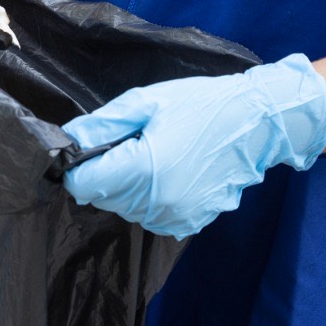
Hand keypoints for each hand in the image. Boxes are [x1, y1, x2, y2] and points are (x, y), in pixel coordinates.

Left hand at [62, 54, 325, 238]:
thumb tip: (69, 139)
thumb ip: (103, 123)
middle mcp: (156, 203)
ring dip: (127, 187)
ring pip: (124, 208)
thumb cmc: (201, 104)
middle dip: (105, 173)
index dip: (78, 166)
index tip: (91, 148)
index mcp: (143, 170)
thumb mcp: (147, 101)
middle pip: (102, 198)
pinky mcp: (189, 224)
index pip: (82, 185)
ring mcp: (174, 217)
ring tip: (155, 155)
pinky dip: (150, 198)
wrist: (256, 123)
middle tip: (132, 143)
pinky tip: (170, 172)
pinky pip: (150, 215)